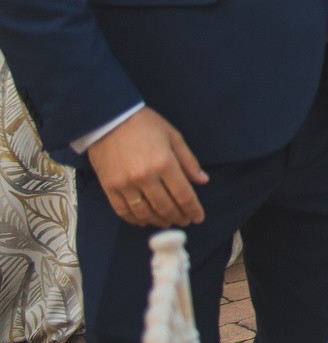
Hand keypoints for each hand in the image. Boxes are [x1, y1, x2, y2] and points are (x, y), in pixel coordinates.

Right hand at [86, 107, 208, 227]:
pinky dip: (136, 220)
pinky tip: (145, 221)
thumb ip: (189, 161)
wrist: (109, 120)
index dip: (193, 209)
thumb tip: (203, 181)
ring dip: (159, 221)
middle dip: (178, 217)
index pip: (183, 194)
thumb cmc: (145, 125)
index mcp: (165, 163)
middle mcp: (145, 177)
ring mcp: (126, 185)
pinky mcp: (110, 188)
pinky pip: (124, 211)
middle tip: (185, 221)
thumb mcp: (174, 137)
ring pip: (145, 213)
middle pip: (165, 207)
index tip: (198, 217)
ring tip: (168, 222)